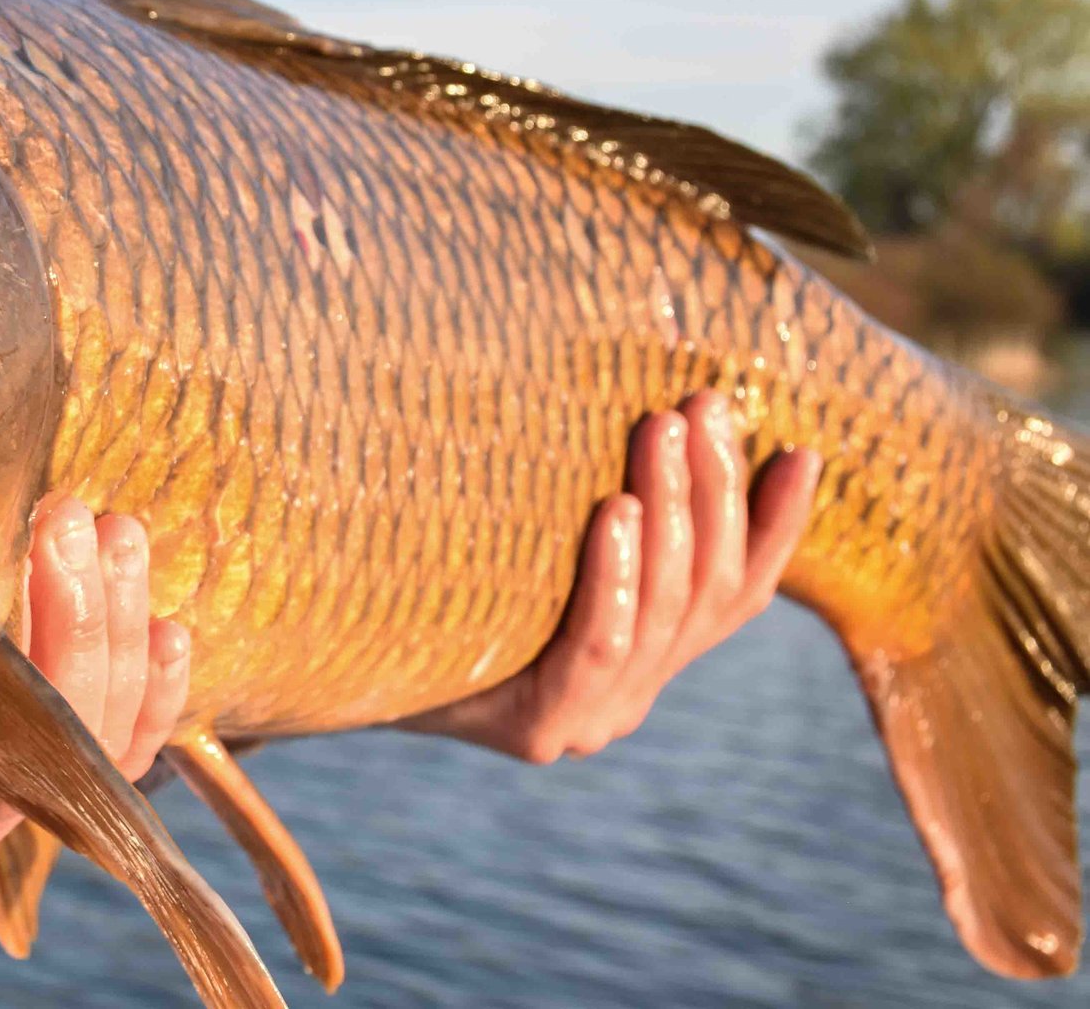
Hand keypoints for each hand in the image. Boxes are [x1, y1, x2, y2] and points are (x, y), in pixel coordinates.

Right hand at [0, 499, 191, 980]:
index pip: (21, 748)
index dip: (57, 651)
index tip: (37, 546)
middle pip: (74, 734)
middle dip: (92, 622)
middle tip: (72, 514)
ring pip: (98, 734)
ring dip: (121, 631)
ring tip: (115, 530)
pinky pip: (92, 735)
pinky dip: (139, 684)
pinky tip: (162, 620)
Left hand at [399, 391, 818, 762]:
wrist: (328, 658)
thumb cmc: (426, 576)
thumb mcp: (523, 534)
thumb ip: (595, 502)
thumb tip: (646, 397)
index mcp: (644, 655)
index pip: (739, 593)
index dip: (777, 525)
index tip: (803, 449)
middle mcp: (630, 695)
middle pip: (708, 590)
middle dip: (715, 488)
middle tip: (700, 404)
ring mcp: (590, 722)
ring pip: (662, 610)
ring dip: (673, 511)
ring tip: (661, 431)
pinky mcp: (539, 732)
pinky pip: (597, 648)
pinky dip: (615, 578)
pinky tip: (617, 512)